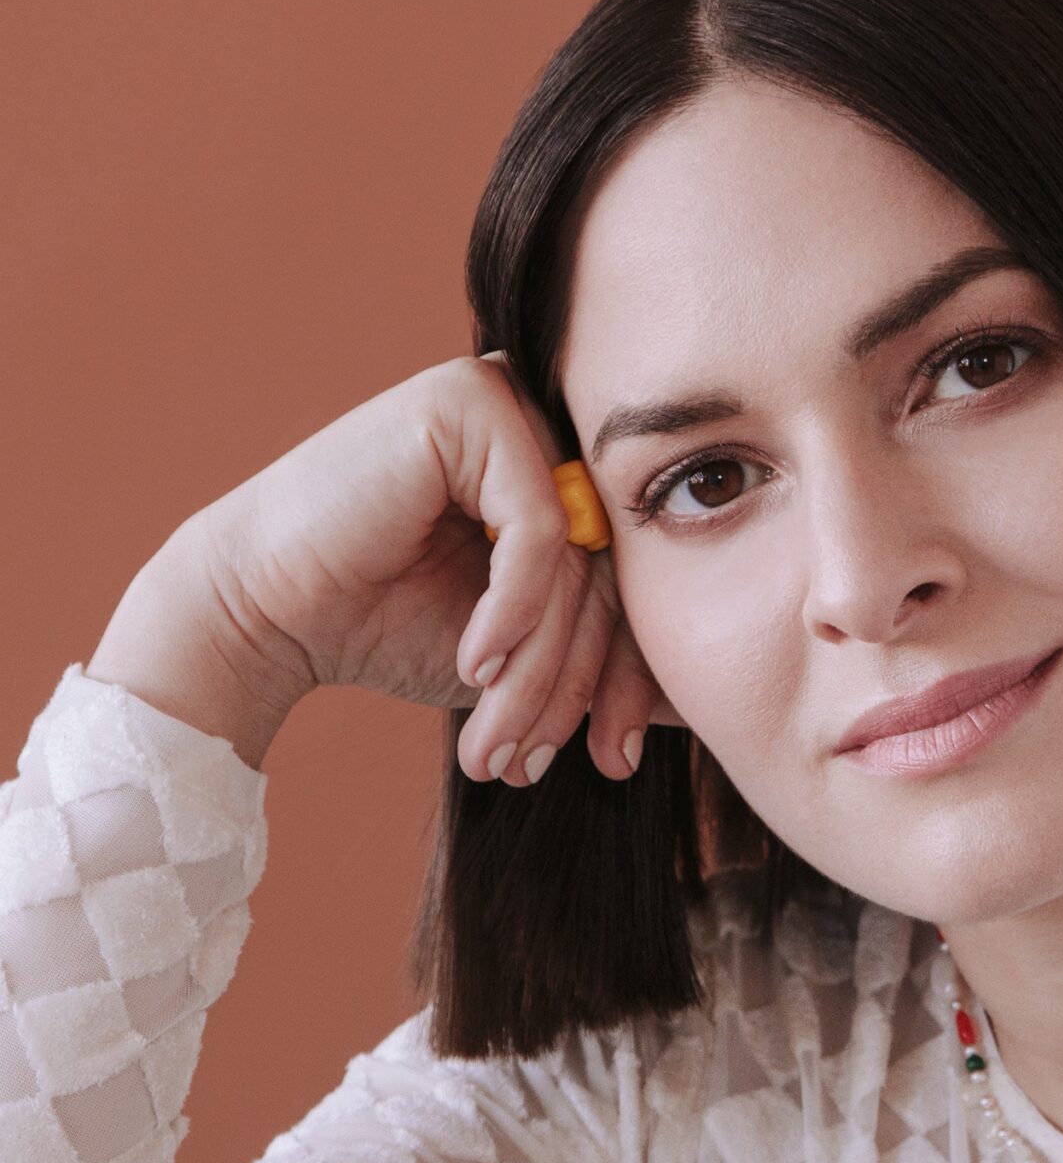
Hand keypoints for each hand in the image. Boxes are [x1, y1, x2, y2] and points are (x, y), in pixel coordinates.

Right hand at [191, 350, 664, 782]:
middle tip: (538, 765)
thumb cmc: (385, 628)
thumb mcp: (521, 655)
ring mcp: (511, 399)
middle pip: (615, 569)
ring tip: (499, 742)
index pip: (634, 576)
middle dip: (581, 685)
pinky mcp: (470, 397)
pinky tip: (473, 663)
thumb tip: (698, 703)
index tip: (614, 759)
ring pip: (579, 558)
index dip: (628, 677)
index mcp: (565, 473)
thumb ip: (600, 654)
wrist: (265, 614)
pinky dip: (514, 610)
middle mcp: (547, 423)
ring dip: (540, 668)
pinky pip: (539, 527)